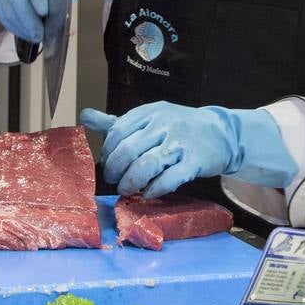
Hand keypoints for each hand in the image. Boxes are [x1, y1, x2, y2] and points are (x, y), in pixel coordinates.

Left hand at [80, 102, 297, 196]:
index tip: (108, 164)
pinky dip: (154, 189)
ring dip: (131, 182)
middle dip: (115, 170)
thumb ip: (116, 122)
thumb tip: (84, 115)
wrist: (221, 133)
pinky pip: (170, 179)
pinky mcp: (195, 161)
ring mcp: (180, 142)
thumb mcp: (148, 119)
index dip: (108, 152)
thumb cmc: (177, 128)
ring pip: (146, 165)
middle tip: (113, 181)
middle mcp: (163, 124)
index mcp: (149, 112)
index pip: (118, 132)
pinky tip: (148, 193)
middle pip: (128, 150)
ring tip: (127, 190)